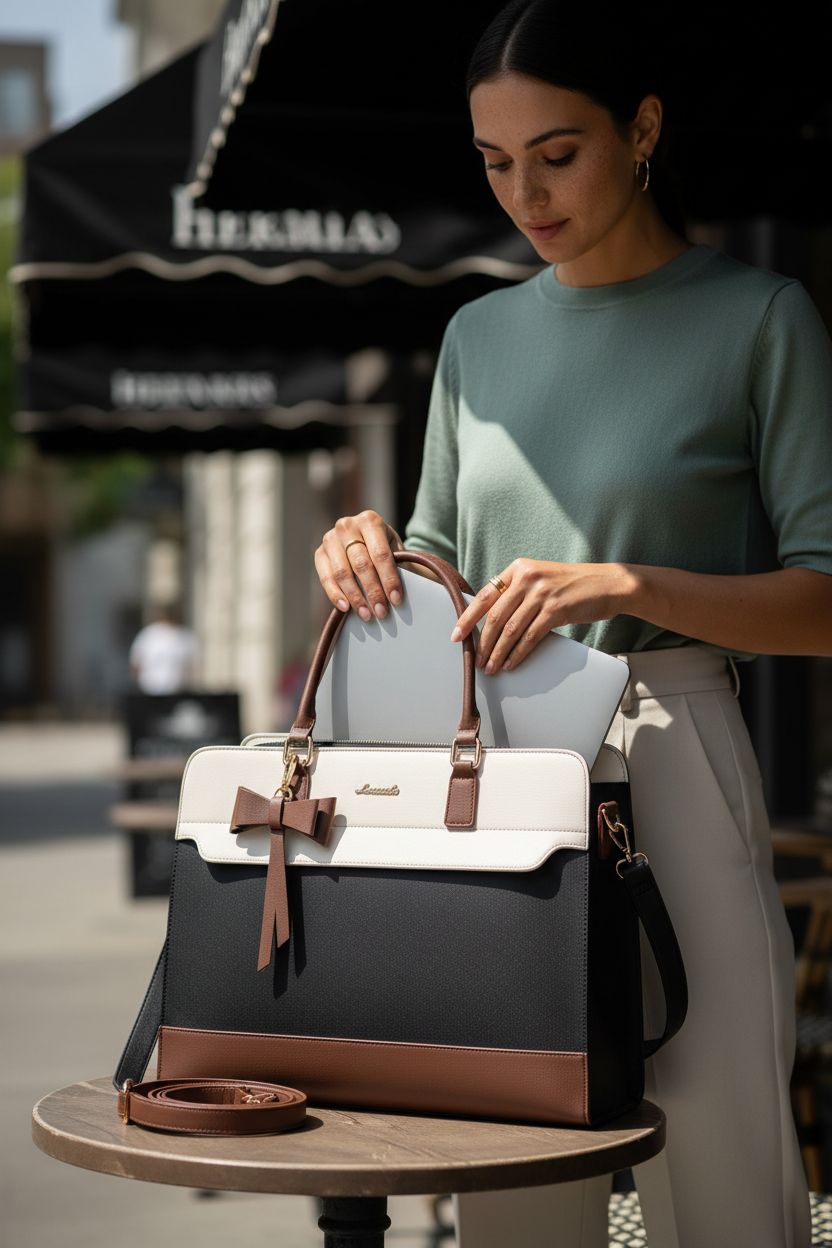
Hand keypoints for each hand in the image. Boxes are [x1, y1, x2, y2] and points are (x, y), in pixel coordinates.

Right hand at [314, 510, 405, 621]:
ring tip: (367, 615)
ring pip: (343, 573)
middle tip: (382, 612)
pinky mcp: (319, 553)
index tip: (396, 599)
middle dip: (373, 591)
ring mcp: (330, 538)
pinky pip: (326, 578)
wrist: (365, 540)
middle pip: (361, 564)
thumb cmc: (384, 548)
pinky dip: (336, 595)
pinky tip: (346, 608)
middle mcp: (347, 525)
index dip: (389, 578)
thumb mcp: (395, 550)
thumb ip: (397, 565)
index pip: (381, 553)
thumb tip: (397, 594)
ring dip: (356, 597)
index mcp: (370, 520)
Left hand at [449, 558, 635, 671]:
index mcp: (519, 568)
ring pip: (511, 629)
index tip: (456, 636)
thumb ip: (517, 592)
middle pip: (496, 616)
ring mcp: (542, 593)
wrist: (608, 584)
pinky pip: (530, 636)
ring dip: (498, 652)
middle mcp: (527, 577)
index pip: (484, 595)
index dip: (467, 618)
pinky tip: (511, 663)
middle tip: (477, 661)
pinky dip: (518, 653)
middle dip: (483, 643)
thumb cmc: (572, 585)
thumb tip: (491, 620)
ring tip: (491, 667)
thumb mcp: (540, 578)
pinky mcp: (557, 609)